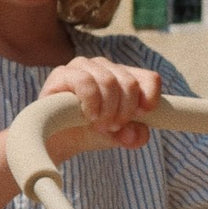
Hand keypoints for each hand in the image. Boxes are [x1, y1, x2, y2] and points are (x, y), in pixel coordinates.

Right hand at [38, 57, 161, 159]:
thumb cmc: (89, 133)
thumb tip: (137, 132)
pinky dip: (91, 102)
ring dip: (107, 109)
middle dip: (125, 111)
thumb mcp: (118, 137)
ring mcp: (82, 67)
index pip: (149, 78)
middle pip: (129, 83)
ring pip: (109, 80)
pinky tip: (89, 116)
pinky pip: (85, 81)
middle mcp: (104, 67)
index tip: (142, 116)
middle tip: (113, 127)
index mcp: (123, 77)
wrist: (57, 141)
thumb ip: (133, 136)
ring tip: (99, 125)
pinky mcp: (62, 73)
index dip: (150, 97)